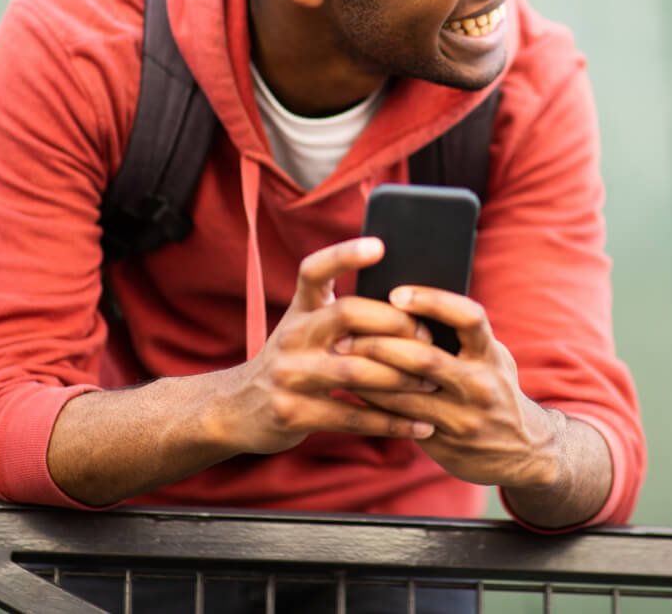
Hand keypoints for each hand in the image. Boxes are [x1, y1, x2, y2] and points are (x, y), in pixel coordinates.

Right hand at [225, 238, 437, 455]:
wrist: (236, 408)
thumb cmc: (293, 362)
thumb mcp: (305, 329)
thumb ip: (341, 316)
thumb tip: (409, 306)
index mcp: (299, 310)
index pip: (315, 270)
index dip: (344, 255)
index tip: (379, 246)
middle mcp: (292, 336)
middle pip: (347, 314)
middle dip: (396, 325)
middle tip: (429, 339)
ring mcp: (289, 374)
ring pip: (355, 371)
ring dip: (402, 380)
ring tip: (434, 385)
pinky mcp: (291, 412)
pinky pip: (351, 416)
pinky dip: (390, 423)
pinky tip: (420, 426)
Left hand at [339, 286, 560, 491]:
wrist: (525, 452)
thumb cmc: (496, 387)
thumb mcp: (493, 358)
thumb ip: (461, 337)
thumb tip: (410, 304)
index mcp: (491, 355)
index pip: (467, 318)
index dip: (432, 301)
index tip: (396, 294)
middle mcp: (479, 385)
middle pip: (424, 359)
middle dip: (380, 343)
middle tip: (345, 331)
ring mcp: (461, 418)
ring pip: (403, 393)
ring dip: (366, 374)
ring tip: (339, 356)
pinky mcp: (443, 442)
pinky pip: (400, 419)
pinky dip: (373, 402)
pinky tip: (351, 387)